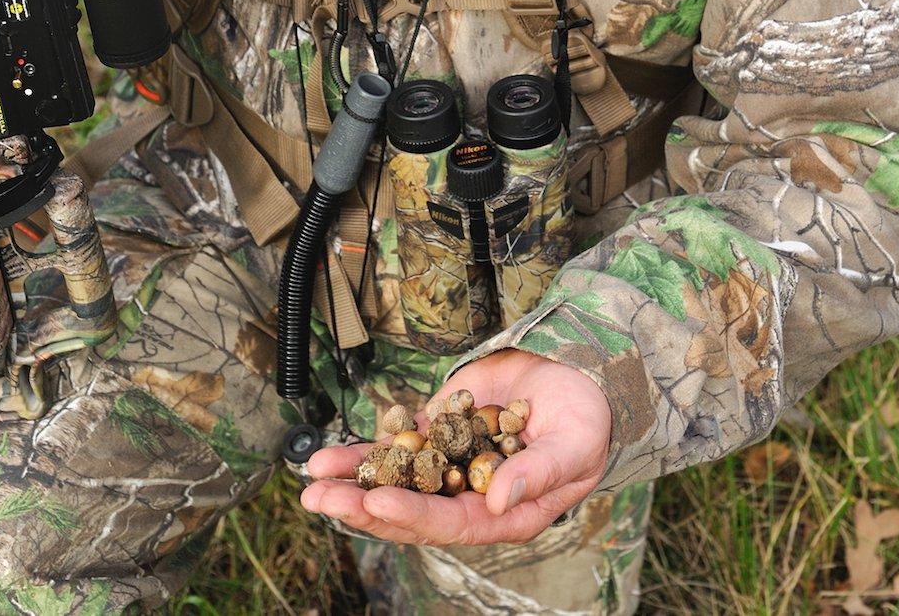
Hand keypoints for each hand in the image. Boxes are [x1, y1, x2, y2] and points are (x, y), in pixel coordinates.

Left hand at [301, 348, 611, 545]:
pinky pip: (396, 447)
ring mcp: (450, 464)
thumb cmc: (586, 419)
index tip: (375, 503)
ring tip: (312, 480)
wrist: (578, 376)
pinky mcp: (439, 432)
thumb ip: (536, 474)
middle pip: (410, 509)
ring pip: (394, 480)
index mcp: (504, 514)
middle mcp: (470, 496)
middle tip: (320, 499)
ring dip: (352, 482)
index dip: (412, 515)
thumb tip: (497, 502)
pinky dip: (364, 452)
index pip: (451, 522)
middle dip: (362, 505)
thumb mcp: (573, 446)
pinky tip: (330, 457)